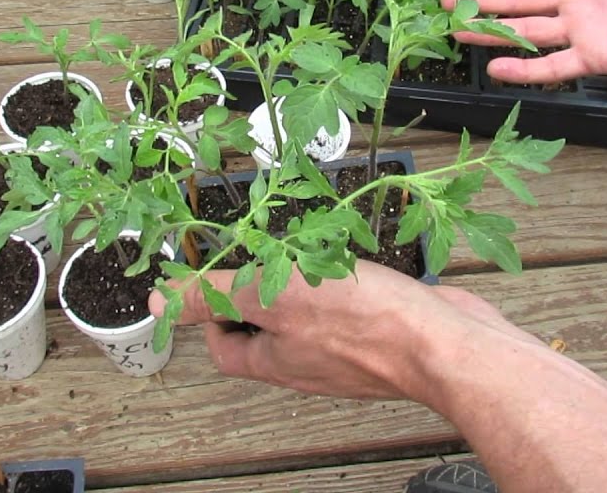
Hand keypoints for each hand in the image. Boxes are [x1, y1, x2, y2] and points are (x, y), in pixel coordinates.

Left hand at [149, 262, 532, 400]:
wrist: (447, 344)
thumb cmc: (365, 323)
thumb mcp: (275, 296)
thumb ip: (218, 296)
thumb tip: (158, 300)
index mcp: (276, 359)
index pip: (224, 347)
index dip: (210, 315)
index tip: (215, 277)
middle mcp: (309, 361)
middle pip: (267, 329)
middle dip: (261, 288)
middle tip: (264, 249)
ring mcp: (349, 350)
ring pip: (311, 315)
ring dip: (305, 279)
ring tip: (308, 245)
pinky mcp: (383, 331)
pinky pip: (352, 306)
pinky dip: (346, 280)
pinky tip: (355, 256)